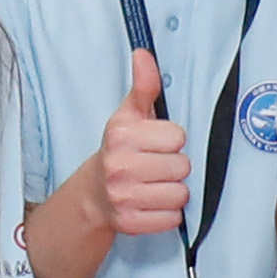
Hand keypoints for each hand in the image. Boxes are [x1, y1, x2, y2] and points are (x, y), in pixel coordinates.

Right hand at [92, 49, 191, 235]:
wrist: (93, 195)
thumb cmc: (119, 151)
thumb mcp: (128, 116)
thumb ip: (143, 86)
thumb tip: (143, 54)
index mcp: (121, 136)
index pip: (178, 136)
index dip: (171, 140)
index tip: (156, 143)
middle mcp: (119, 167)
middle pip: (182, 166)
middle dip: (174, 167)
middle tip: (155, 166)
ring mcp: (123, 197)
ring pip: (180, 194)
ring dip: (173, 191)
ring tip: (155, 185)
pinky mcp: (130, 223)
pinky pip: (173, 219)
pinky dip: (167, 214)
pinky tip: (151, 203)